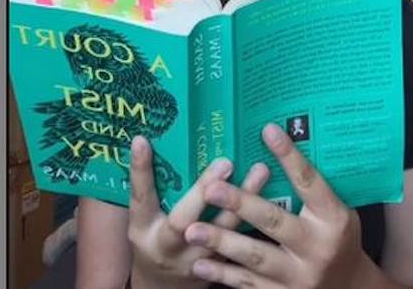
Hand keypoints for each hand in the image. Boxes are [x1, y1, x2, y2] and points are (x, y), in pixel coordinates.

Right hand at [128, 135, 271, 288]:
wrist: (163, 286)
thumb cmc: (153, 239)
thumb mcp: (143, 217)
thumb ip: (149, 187)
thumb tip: (148, 139)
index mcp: (144, 228)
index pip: (140, 197)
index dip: (140, 171)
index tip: (143, 141)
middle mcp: (168, 246)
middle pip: (183, 220)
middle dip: (202, 191)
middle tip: (225, 162)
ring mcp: (196, 259)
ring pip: (222, 231)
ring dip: (244, 200)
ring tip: (260, 170)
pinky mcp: (221, 267)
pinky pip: (241, 242)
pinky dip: (256, 218)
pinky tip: (272, 197)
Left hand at [183, 124, 377, 288]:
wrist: (350, 288)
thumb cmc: (337, 239)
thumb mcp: (337, 212)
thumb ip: (312, 191)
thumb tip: (279, 146)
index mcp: (333, 219)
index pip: (310, 182)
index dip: (290, 157)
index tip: (268, 131)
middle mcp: (317, 247)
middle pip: (275, 221)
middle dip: (241, 204)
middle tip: (211, 189)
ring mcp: (299, 276)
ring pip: (256, 256)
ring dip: (222, 241)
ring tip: (193, 230)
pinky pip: (248, 284)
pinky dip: (223, 274)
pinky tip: (200, 263)